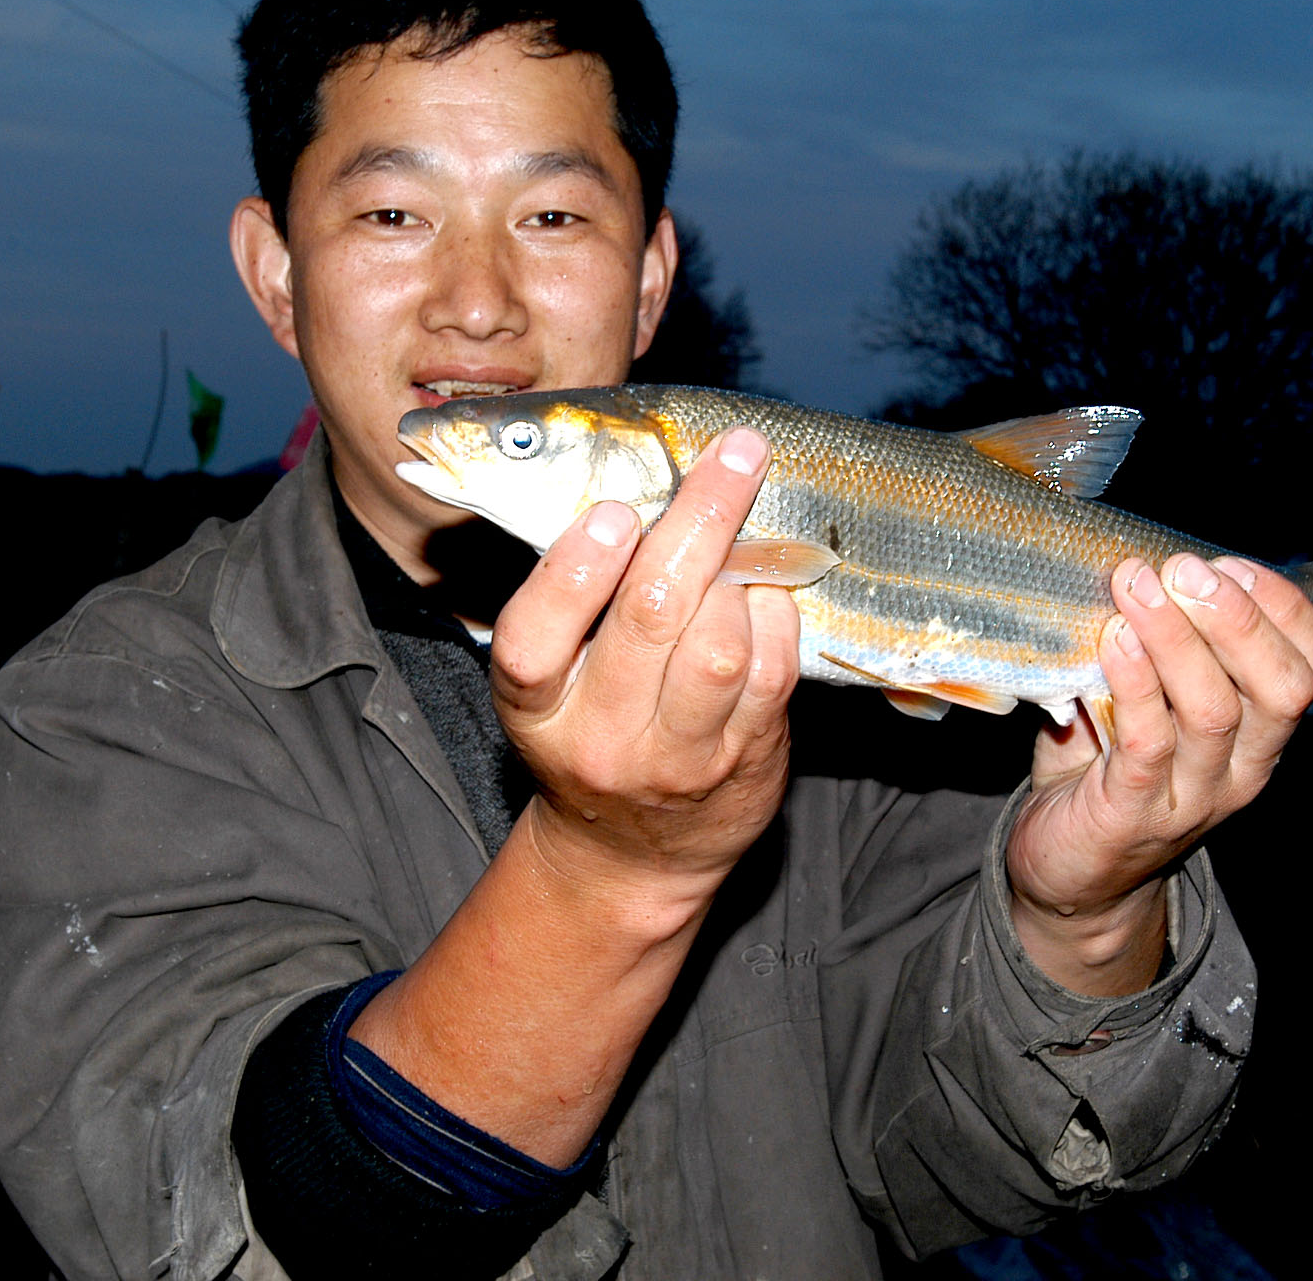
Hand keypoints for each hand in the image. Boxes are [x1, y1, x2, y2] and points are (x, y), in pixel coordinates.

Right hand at [488, 427, 801, 910]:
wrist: (629, 858)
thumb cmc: (591, 735)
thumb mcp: (553, 680)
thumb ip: (577, 599)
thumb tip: (641, 483)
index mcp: (536, 708)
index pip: (534, 640)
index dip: (575, 570)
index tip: (614, 511)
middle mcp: (601, 738)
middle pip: (649, 618)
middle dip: (699, 520)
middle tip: (735, 455)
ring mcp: (678, 760)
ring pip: (720, 647)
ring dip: (742, 572)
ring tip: (746, 536)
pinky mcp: (743, 764)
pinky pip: (772, 672)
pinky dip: (778, 614)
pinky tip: (769, 589)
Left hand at [1007, 553, 1312, 992]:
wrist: (1069, 874)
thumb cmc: (1109, 768)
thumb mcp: (1150, 701)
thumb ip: (1161, 645)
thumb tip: (1146, 563)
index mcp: (1259, 733)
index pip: (1312, 668)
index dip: (1283, 609)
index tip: (1230, 563)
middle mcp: (1241, 768)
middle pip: (1279, 688)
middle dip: (1238, 618)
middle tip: (1186, 569)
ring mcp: (1192, 796)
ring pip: (1214, 711)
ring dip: (1178, 638)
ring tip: (1138, 585)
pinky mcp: (1134, 814)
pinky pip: (1148, 743)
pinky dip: (1136, 684)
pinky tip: (1114, 640)